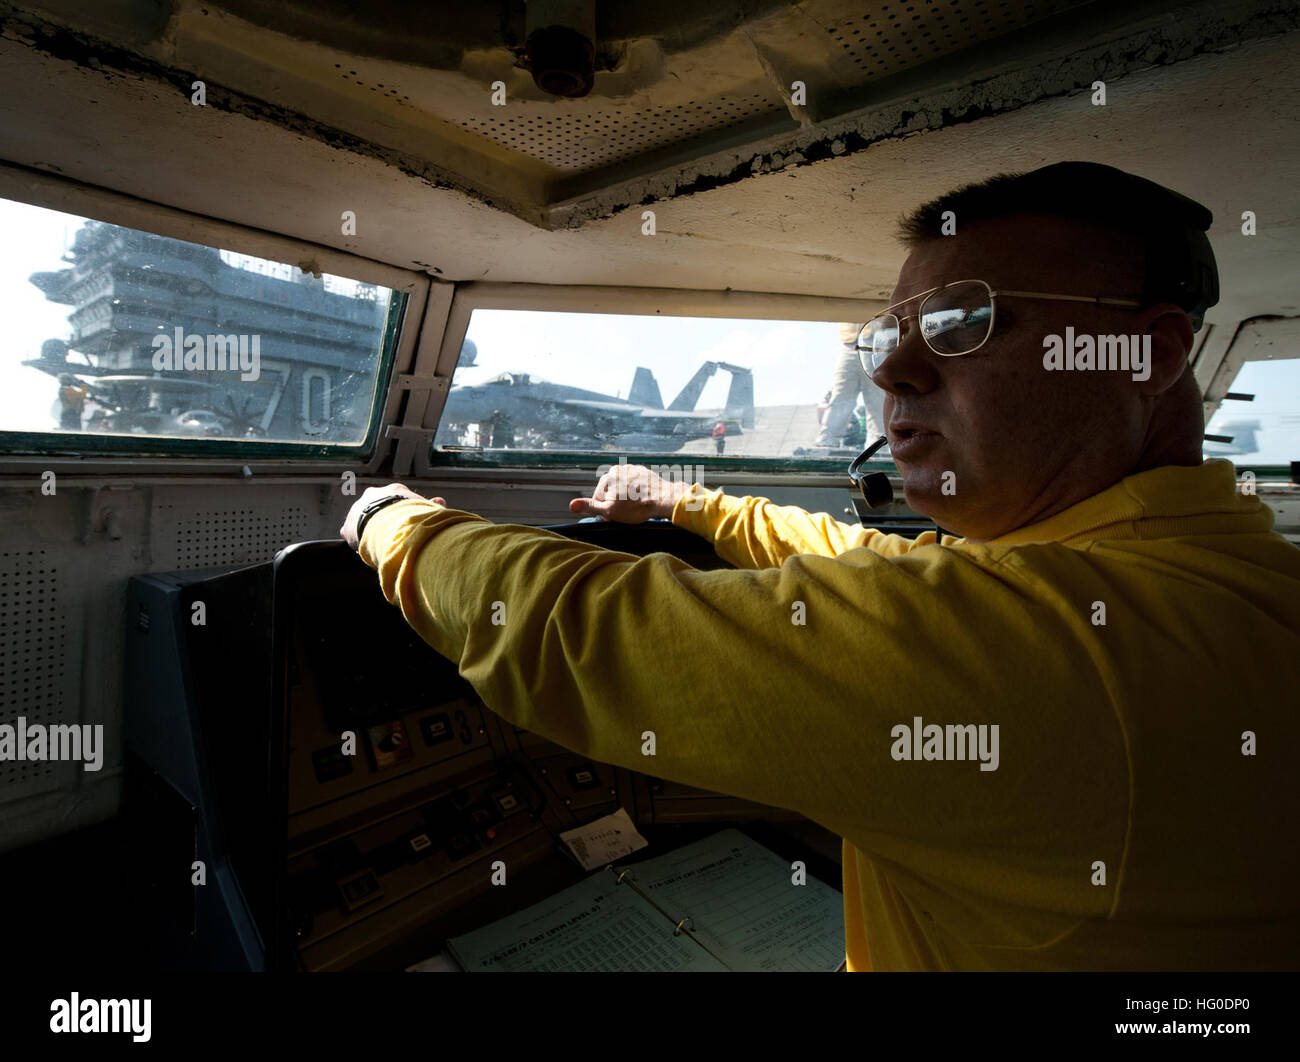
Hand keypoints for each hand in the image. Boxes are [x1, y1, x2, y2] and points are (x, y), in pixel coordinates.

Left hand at [340, 483, 444, 549]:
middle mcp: (374, 495)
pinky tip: (366, 550)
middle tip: (393, 534)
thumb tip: (441, 501)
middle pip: (380, 508)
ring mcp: (358, 509)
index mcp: (394, 490)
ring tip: (380, 544)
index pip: (400, 499)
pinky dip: (358, 542)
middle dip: (385, 519)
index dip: (405, 511)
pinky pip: (352, 534)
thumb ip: (431, 506)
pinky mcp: (347, 526)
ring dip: (371, 530)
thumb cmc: (413, 516)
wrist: (388, 525)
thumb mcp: (426, 510)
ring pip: (365, 520)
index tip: (409, 522)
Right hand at [569, 464, 687, 522]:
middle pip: (611, 492)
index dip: (603, 511)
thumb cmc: (636, 507)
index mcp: (609, 475)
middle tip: (625, 514)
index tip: (613, 518)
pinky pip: (635, 486)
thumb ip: (590, 506)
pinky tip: (642, 501)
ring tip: (635, 508)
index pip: (598, 497)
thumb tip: (571, 505)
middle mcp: (620, 469)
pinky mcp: (645, 473)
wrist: (664, 499)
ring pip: (623, 489)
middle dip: (615, 503)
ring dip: (625, 499)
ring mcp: (634, 470)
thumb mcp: (609, 511)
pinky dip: (636, 494)